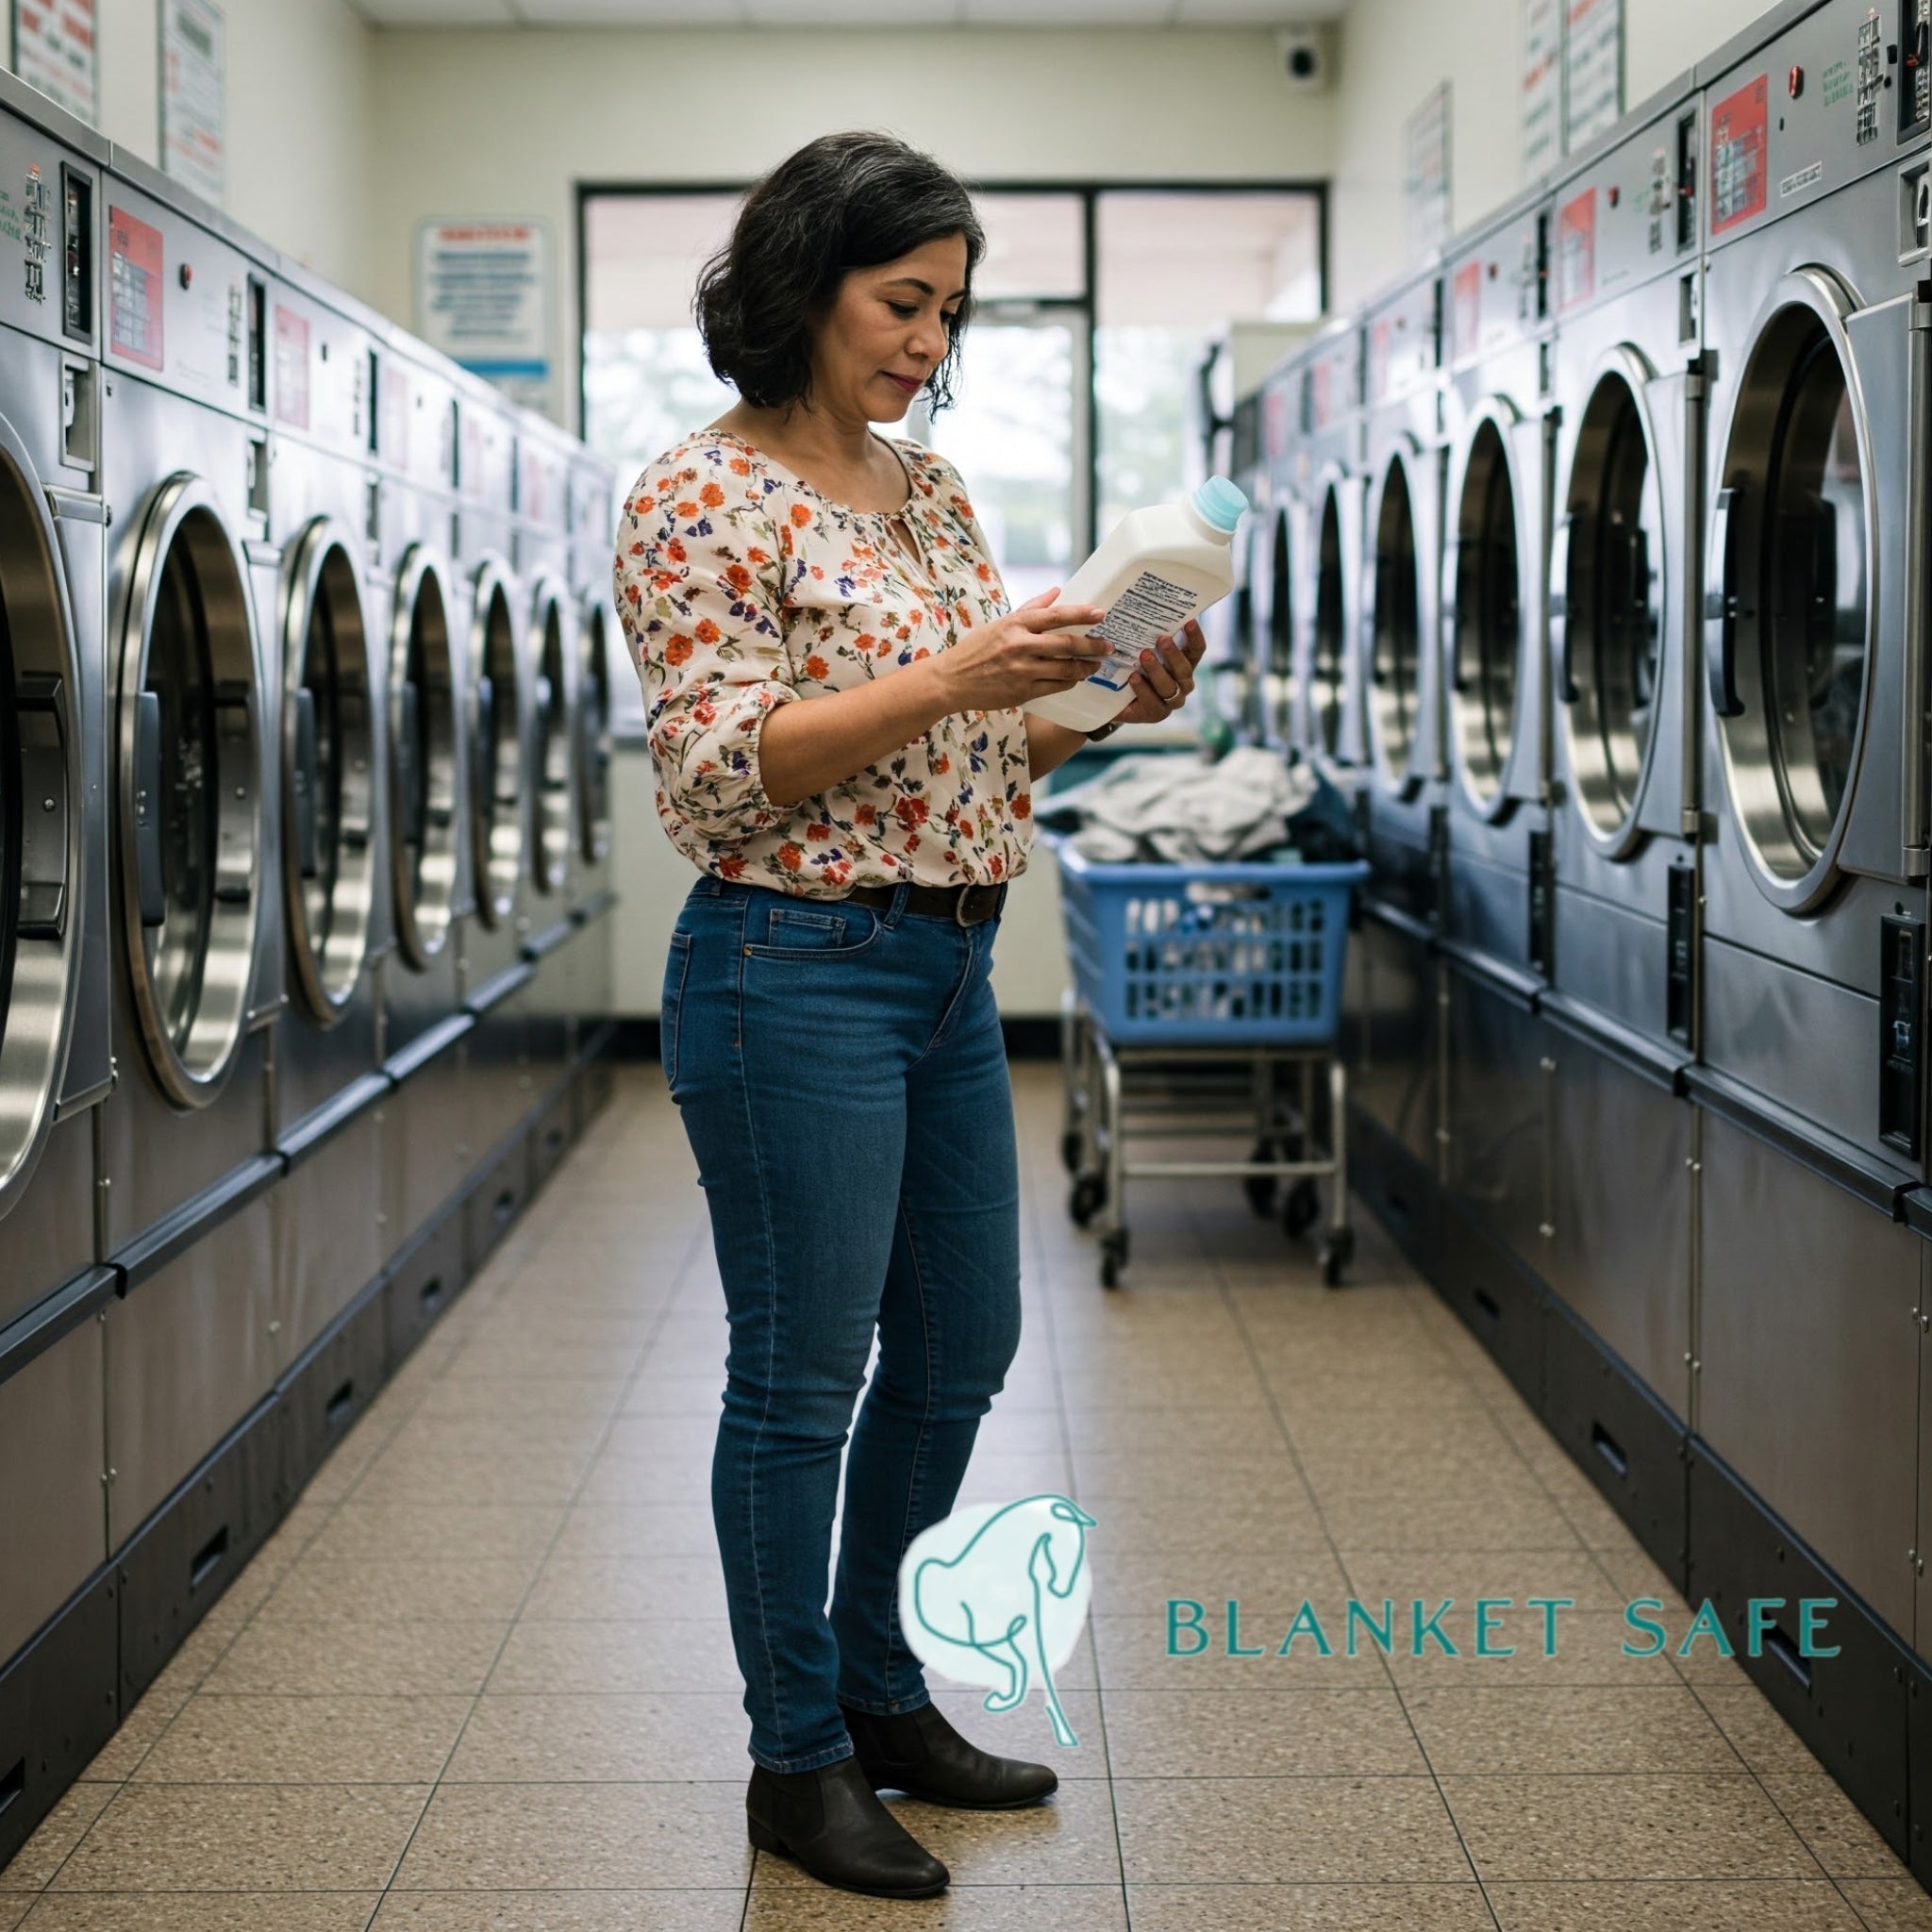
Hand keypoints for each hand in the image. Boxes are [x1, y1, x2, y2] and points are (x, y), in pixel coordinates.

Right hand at [929, 587, 1108, 714]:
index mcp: (1015, 624)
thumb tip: (1057, 591)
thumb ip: (1031, 608)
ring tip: (1095, 664)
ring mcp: (1022, 671)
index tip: (1100, 614)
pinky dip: (1069, 682)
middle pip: (1067, 644)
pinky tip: (1075, 678)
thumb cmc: (975, 649)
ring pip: (1065, 669)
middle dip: (1092, 645)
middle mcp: (1020, 646)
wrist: (951, 680)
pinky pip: (1056, 686)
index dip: (1081, 614)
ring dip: (1085, 667)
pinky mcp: (1022, 692)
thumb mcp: (1000, 623)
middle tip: (1107, 645)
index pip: (1055, 615)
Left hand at [1104, 620, 1205, 726]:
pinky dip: (1144, 689)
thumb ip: (1146, 636)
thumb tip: (1146, 609)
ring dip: (1157, 670)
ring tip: (1144, 656)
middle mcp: (1182, 683)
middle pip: (1185, 670)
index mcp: (1183, 664)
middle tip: (1162, 639)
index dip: (1195, 637)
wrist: (1113, 699)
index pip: (1196, 650)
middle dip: (1174, 654)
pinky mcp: (1156, 714)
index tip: (1189, 621)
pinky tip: (1134, 678)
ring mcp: (1171, 700)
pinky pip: (1154, 703)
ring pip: (1170, 687)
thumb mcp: (1138, 650)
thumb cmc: (1130, 668)